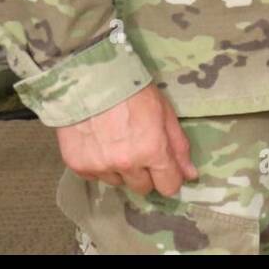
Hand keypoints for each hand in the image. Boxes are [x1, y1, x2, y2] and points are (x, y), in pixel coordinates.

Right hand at [55, 83, 197, 197]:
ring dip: (122, 169)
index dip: (170, 179)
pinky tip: (100, 143)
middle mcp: (126, 165)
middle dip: (146, 173)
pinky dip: (101, 165)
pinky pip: (96, 177)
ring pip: (118, 182)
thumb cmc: (134, 92)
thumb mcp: (165, 113)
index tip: (167, 170)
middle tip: (141, 149)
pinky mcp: (78, 166)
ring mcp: (100, 167)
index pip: (168, 187)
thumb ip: (178, 146)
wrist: (91, 79)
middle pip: (142, 188)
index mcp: (152, 151)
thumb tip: (190, 175)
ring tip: (118, 142)